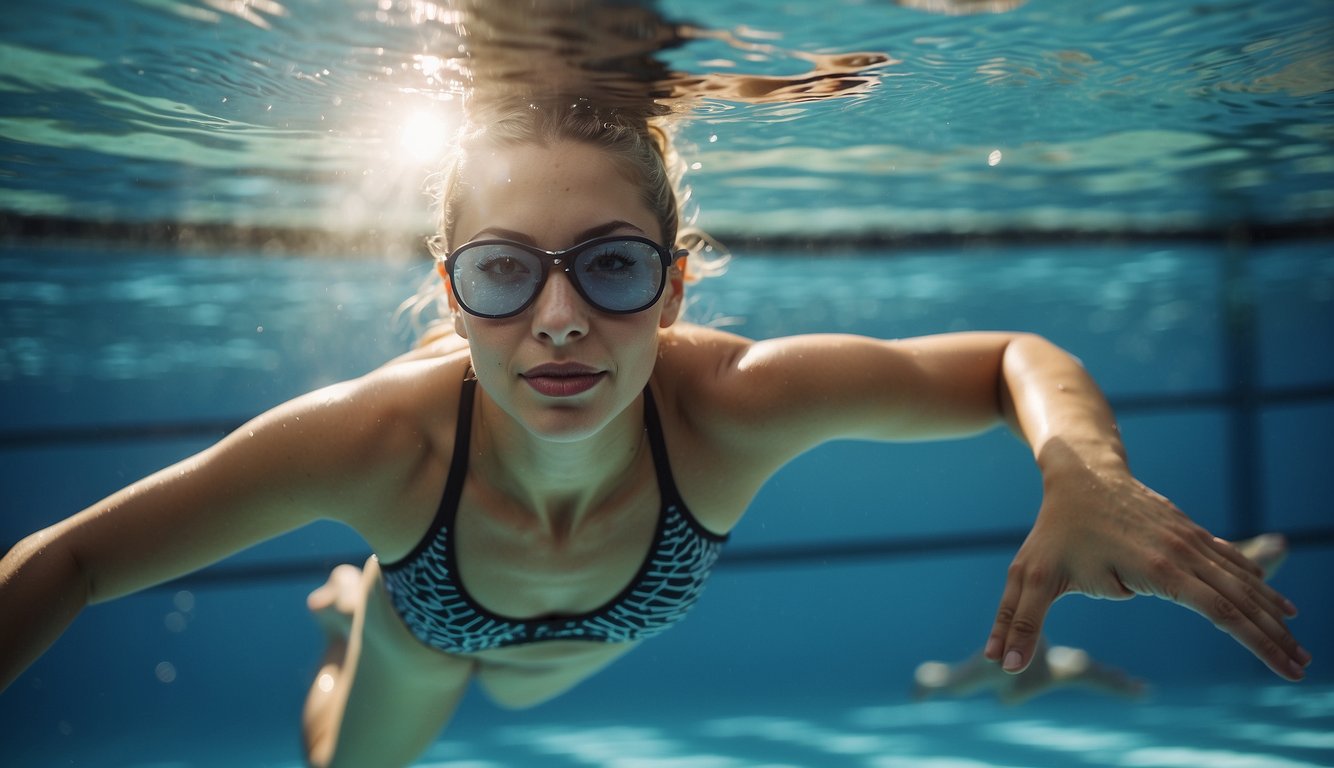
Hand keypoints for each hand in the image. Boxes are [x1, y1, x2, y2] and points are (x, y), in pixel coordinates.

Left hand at [984, 452, 1310, 680]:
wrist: (1081, 471)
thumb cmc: (1054, 528)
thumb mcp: (1031, 575)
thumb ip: (1019, 620)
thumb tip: (1000, 661)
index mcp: (1157, 567)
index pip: (1218, 610)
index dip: (1252, 639)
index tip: (1281, 664)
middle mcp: (1184, 552)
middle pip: (1240, 600)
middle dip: (1273, 636)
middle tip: (1302, 669)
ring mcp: (1190, 540)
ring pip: (1240, 581)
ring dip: (1271, 613)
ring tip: (1299, 646)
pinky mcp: (1188, 534)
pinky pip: (1231, 563)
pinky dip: (1257, 585)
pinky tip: (1277, 603)